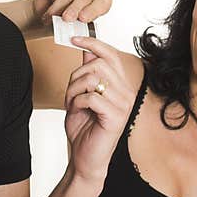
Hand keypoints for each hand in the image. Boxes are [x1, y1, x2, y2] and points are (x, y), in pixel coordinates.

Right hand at [32, 0, 111, 27]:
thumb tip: (76, 29)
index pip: (103, 4)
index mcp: (102, 2)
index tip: (82, 18)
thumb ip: (78, 25)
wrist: (50, 10)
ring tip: (51, 14)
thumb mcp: (75, 26)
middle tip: (66, 18)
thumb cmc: (66, 19)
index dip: (93, 10)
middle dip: (74, 9)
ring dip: (60, 5)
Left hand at [63, 37, 135, 184]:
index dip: (92, 43)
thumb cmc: (85, 128)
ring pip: (93, 78)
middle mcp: (126, 93)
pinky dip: (77, 102)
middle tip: (71, 94)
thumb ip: (87, 73)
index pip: (111, 55)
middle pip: (97, 65)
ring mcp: (123, 105)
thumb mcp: (82, 95)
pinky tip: (77, 111)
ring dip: (74, 90)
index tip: (73, 38)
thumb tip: (86, 49)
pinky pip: (91, 96)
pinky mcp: (116, 117)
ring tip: (73, 104)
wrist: (86, 159)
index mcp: (120, 86)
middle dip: (76, 76)